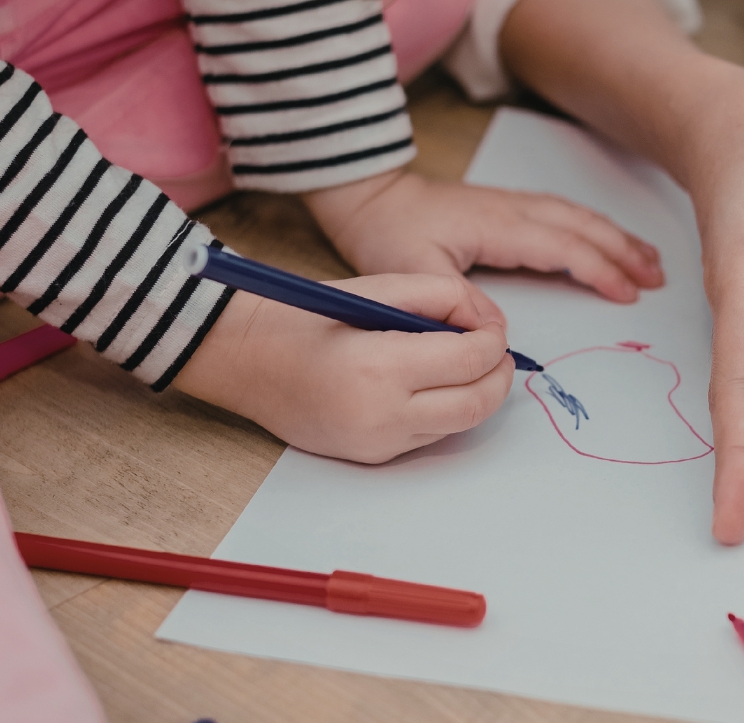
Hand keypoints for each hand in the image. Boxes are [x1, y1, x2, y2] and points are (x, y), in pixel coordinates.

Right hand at [174, 272, 514, 463]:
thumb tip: (490, 323)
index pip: (470, 361)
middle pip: (477, 404)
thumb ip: (443, 296)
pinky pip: (430, 436)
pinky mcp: (371, 457)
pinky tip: (433, 384)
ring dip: (477, 394)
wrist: (244, 359)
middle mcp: (381, 415)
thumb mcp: (378, 286)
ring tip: (467, 363)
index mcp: (379, 367)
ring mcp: (376, 443)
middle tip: (496, 349)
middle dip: (499, 374)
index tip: (492, 325)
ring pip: (459, 426)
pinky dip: (446, 410)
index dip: (494, 340)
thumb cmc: (307, 315)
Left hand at [302, 169, 664, 302]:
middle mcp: (514, 209)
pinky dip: (594, 226)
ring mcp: (513, 203)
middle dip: (624, 251)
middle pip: (584, 227)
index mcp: (499, 226)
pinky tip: (605, 237)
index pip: (564, 248)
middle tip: (658, 278)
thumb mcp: (414, 272)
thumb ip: (457, 301)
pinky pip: (564, 213)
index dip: (600, 270)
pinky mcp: (507, 205)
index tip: (627, 294)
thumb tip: (498, 328)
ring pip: (578, 216)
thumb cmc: (388, 231)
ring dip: (616, 237)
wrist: (371, 194)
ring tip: (648, 259)